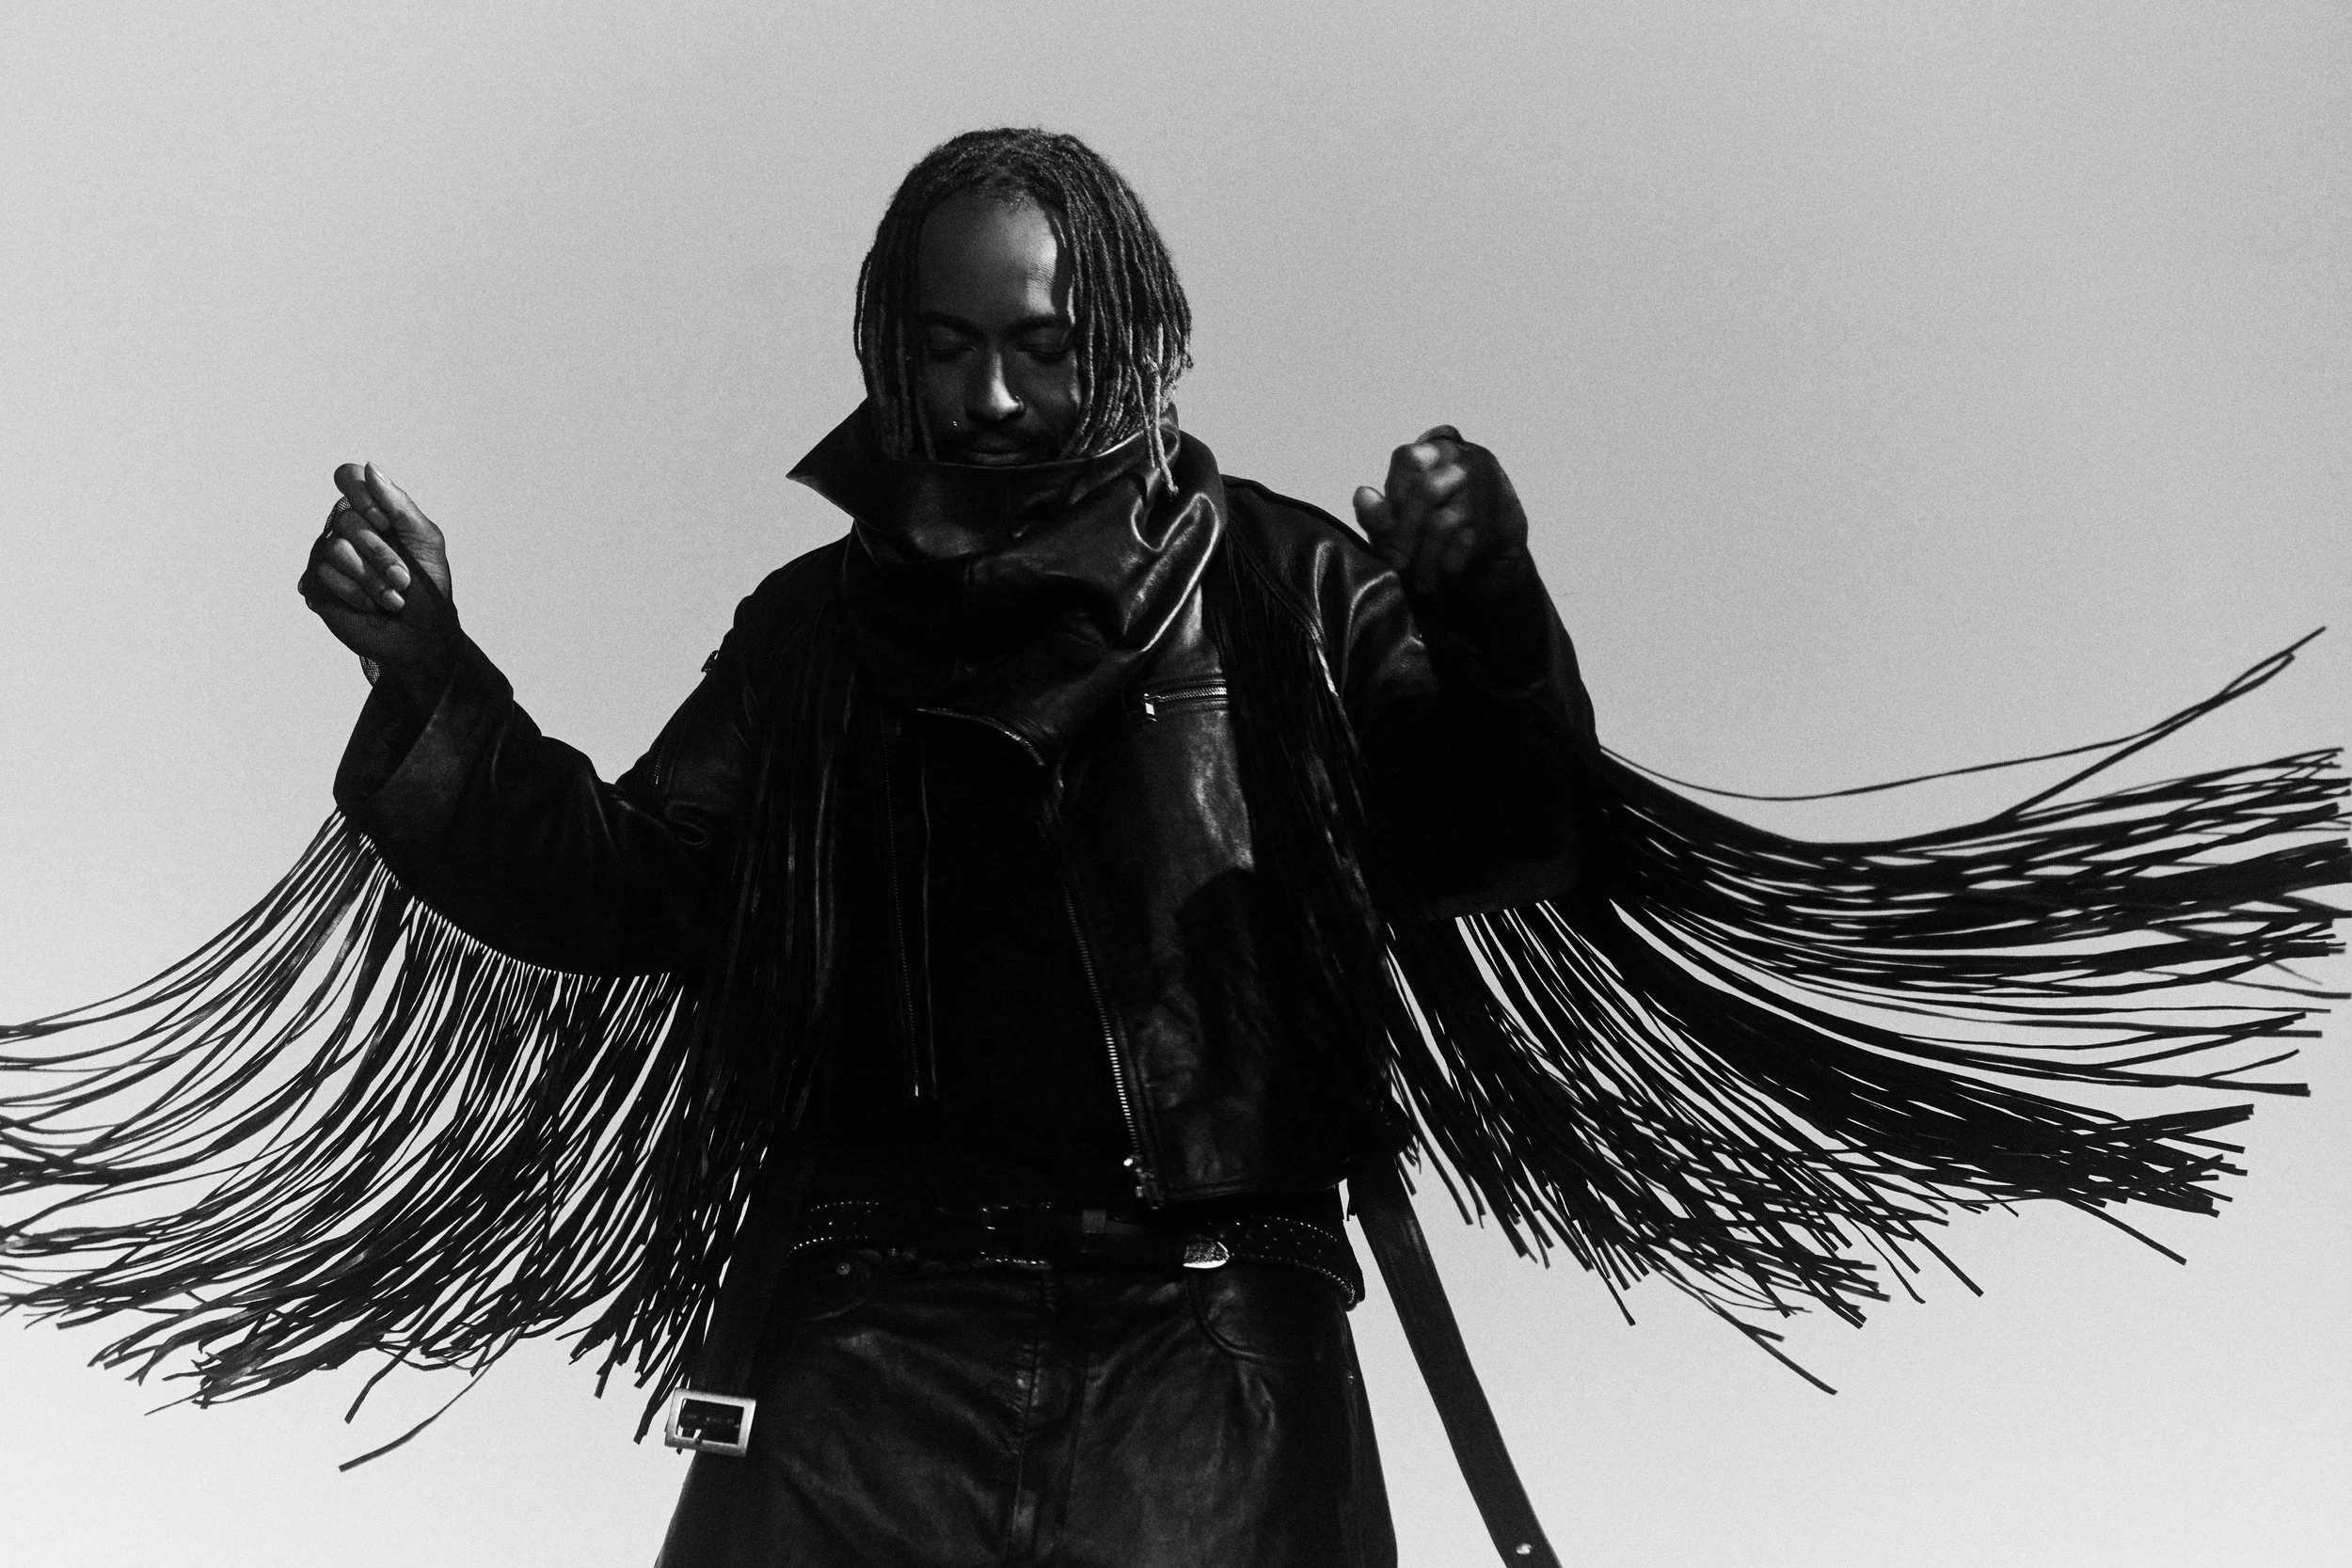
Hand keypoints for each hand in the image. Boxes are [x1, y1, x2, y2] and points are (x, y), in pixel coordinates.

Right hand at [297, 463, 457, 707]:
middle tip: (403, 578)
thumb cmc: (428, 588)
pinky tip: (371, 607)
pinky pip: (324, 574)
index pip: (347, 477)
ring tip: (393, 599)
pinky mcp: (316, 584)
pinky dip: (356, 593)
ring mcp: (326, 556)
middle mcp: (342, 529)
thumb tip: (369, 467)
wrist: (423, 636)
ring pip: (334, 547)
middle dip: (380, 552)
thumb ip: (399, 505)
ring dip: (372, 577)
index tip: (388, 524)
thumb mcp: (425, 540)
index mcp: (369, 511)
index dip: (365, 498)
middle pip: (344, 517)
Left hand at [1352, 426, 1533, 603]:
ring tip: (1420, 581)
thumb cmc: (1439, 528)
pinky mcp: (1499, 520)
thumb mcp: (1402, 520)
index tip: (1387, 523)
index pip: (1407, 457)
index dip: (1394, 491)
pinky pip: (1464, 545)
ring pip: (1442, 524)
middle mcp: (1464, 462)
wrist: (1494, 551)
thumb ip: (1379, 511)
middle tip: (1396, 563)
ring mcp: (1484, 490)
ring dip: (1425, 559)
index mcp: (1437, 451)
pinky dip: (1448, 564)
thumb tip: (1362, 495)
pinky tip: (1445, 573)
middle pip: (1425, 490)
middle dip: (1403, 534)